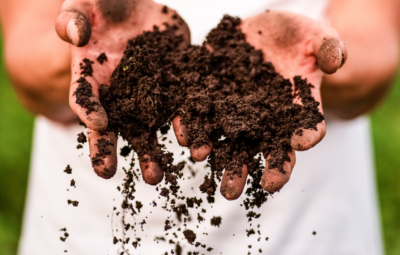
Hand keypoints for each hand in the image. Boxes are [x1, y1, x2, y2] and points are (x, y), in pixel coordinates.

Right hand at [55, 0, 189, 179]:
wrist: (136, 8)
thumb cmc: (102, 6)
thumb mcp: (82, 4)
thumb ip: (73, 17)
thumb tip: (75, 35)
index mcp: (93, 76)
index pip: (85, 97)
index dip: (89, 110)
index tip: (97, 123)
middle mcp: (121, 92)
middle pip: (117, 124)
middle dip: (115, 149)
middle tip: (111, 175)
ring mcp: (149, 90)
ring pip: (151, 125)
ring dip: (154, 150)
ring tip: (158, 177)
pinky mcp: (175, 80)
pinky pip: (181, 105)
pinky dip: (188, 122)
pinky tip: (195, 140)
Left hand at [172, 10, 346, 198]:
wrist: (264, 30)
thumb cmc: (297, 36)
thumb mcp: (318, 35)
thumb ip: (328, 48)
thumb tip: (335, 64)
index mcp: (294, 110)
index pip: (302, 132)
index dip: (301, 139)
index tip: (295, 151)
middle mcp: (263, 117)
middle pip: (254, 149)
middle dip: (242, 170)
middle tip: (231, 192)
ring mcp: (235, 107)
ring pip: (223, 137)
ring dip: (211, 151)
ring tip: (201, 158)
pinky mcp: (212, 91)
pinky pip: (199, 111)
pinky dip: (191, 123)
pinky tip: (184, 134)